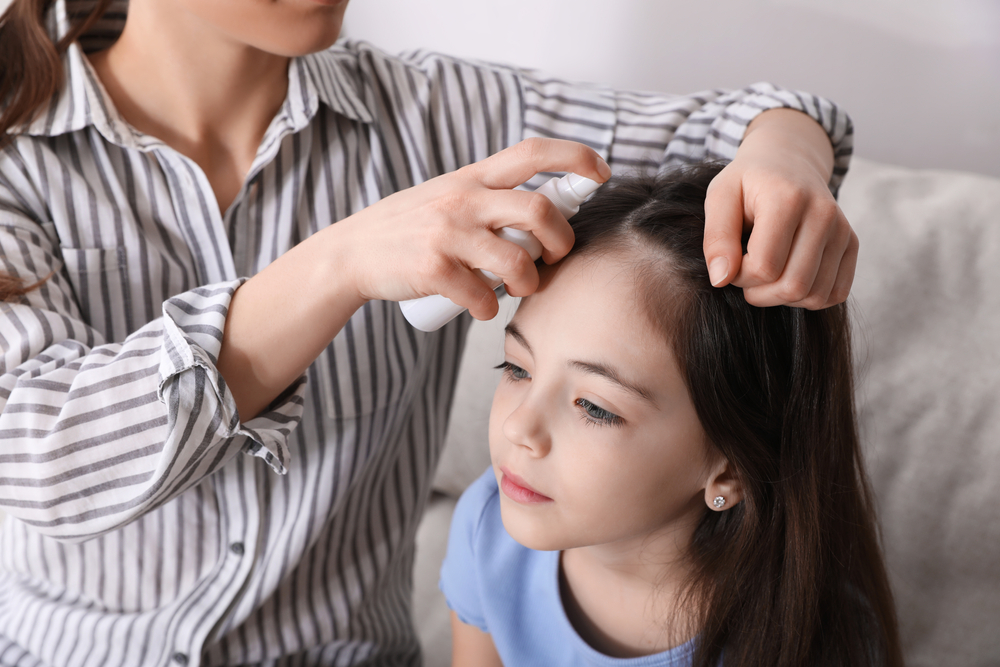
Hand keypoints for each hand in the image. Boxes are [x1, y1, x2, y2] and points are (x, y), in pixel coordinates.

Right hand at [330, 137, 610, 319]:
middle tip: (554, 259)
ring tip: (519, 290)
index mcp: (472, 177)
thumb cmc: (409, 228)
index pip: (532, 151)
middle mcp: (463, 199)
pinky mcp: (432, 269)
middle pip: (538, 211)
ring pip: (517, 261)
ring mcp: (447, 233)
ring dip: (529, 284)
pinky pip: (481, 297)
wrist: (352, 252)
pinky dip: (489, 310)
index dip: (575, 156)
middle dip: (561, 242)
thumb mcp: (448, 196)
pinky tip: (482, 309)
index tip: (600, 173)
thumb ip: (489, 198)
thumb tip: (545, 216)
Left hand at [703, 109, 857, 309]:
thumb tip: (721, 279)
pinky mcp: (851, 244)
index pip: (764, 267)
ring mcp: (842, 230)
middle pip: (793, 287)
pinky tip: (788, 277)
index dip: (739, 276)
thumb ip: (716, 238)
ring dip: (782, 298)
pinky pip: (834, 295)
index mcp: (788, 198)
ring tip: (766, 274)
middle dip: (759, 293)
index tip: (732, 259)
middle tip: (746, 273)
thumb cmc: (748, 183)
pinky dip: (807, 298)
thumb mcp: (720, 197)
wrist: (788, 161)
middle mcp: (823, 214)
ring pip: (814, 296)